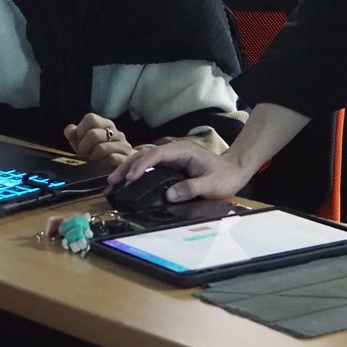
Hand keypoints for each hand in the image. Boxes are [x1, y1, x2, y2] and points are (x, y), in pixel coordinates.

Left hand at [64, 113, 137, 164]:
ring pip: (101, 148)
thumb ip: (75, 136)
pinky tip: (102, 164)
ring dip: (93, 156)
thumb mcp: (85, 144)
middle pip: (93, 134)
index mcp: (106, 124)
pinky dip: (102, 163)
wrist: (127, 166)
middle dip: (84, 147)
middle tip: (85, 154)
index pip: (91, 118)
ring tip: (94, 159)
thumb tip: (70, 130)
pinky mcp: (127, 159)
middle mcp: (116, 132)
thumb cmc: (102, 154)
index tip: (80, 141)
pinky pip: (111, 159)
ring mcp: (123, 145)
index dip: (80, 130)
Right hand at [107, 140, 255, 202]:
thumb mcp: (211, 185)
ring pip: (144, 158)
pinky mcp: (170, 165)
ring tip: (113, 182)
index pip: (157, 154)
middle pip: (145, 154)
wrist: (234, 170)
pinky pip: (149, 166)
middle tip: (112, 180)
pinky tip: (126, 181)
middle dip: (127, 166)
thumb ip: (190, 189)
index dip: (141, 165)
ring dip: (128, 168)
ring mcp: (171, 157)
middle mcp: (174, 151)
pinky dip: (136, 172)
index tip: (130, 177)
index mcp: (183, 151)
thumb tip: (168, 195)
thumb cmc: (224, 176)